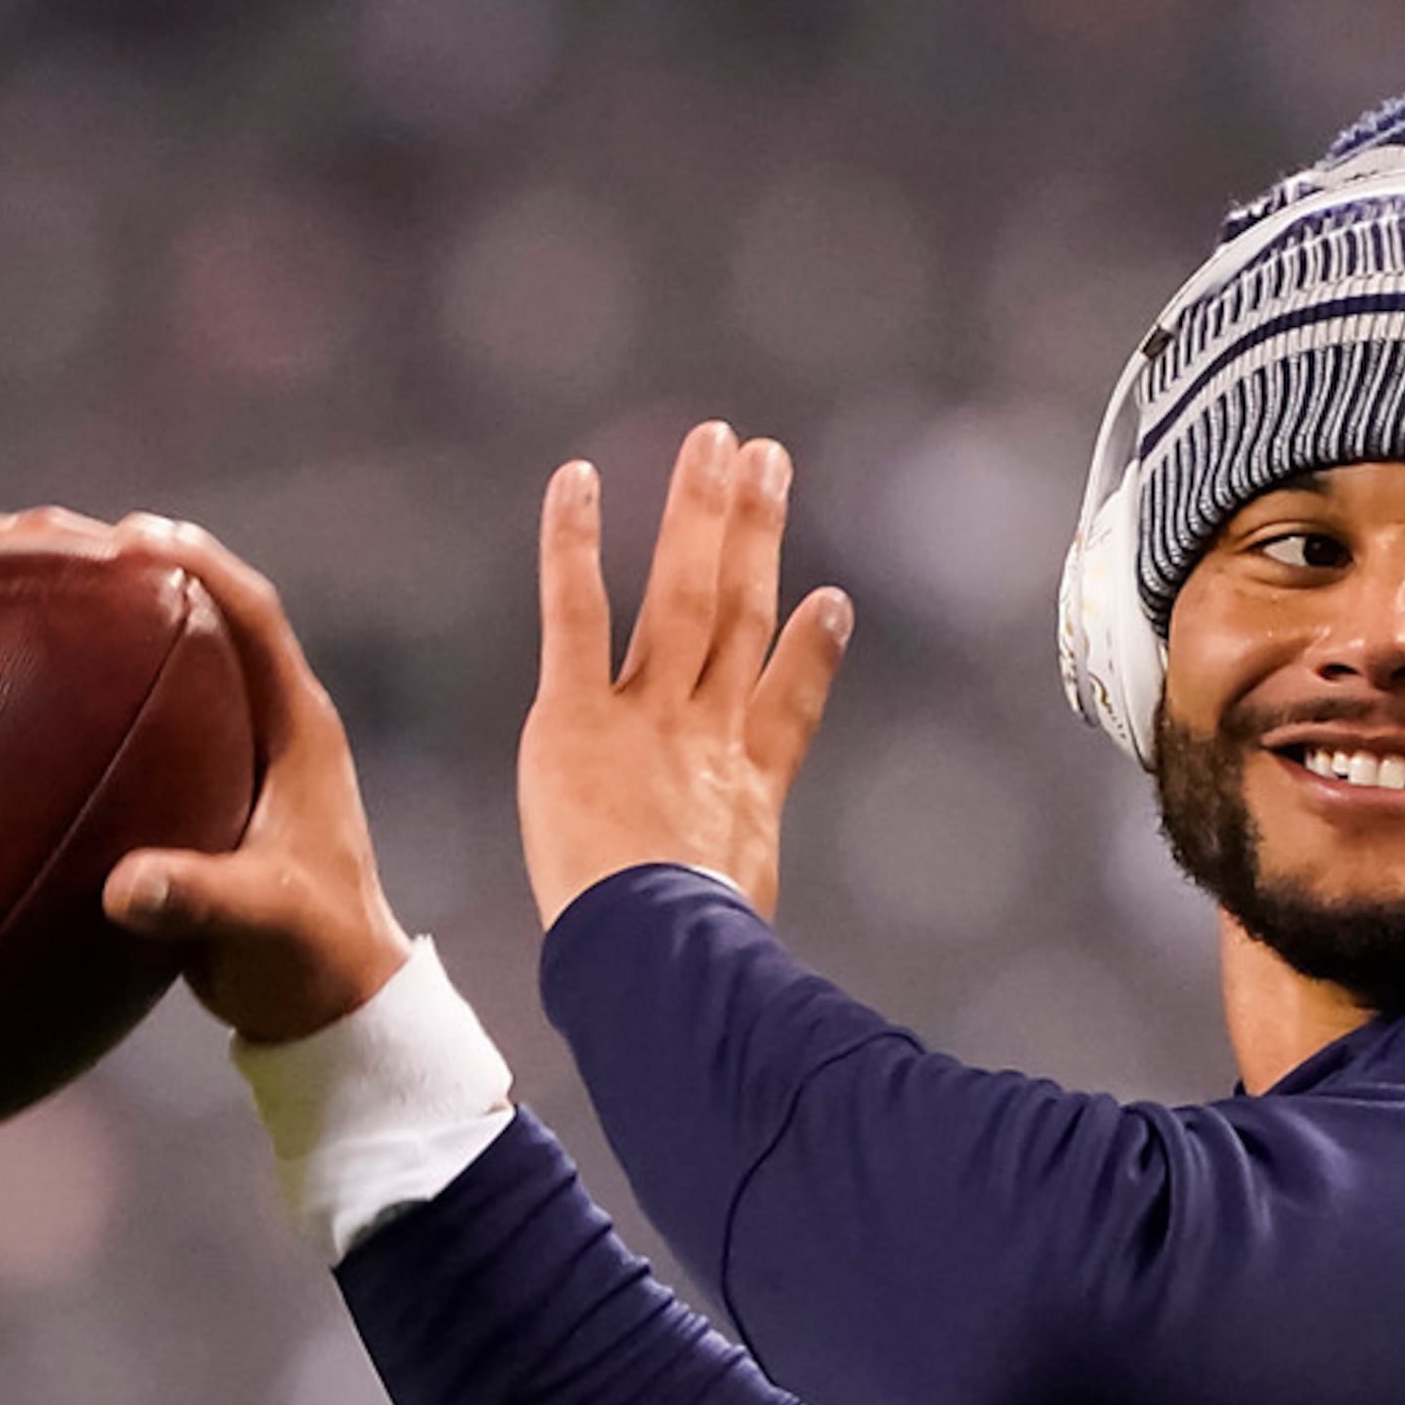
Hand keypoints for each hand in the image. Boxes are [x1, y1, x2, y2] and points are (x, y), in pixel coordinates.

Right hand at [0, 507, 411, 1043]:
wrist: (334, 1005)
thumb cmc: (310, 962)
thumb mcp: (260, 930)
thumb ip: (200, 904)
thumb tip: (121, 887)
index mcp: (296, 727)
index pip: (249, 612)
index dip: (192, 562)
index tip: (118, 535)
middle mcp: (265, 716)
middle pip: (187, 600)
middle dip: (103, 554)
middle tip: (9, 532)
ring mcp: (228, 742)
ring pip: (151, 641)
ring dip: (78, 598)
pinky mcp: (193, 776)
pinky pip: (125, 697)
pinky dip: (67, 671)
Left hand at [520, 420, 851, 925]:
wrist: (657, 950)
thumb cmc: (692, 961)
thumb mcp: (742, 925)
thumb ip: (746, 903)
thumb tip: (759, 951)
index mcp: (748, 784)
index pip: (789, 700)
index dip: (812, 648)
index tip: (831, 601)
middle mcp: (706, 732)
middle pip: (741, 613)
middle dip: (756, 531)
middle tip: (767, 460)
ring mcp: (647, 716)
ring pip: (681, 593)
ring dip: (699, 512)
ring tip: (715, 443)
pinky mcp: (576, 716)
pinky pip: (575, 613)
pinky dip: (573, 544)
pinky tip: (577, 480)